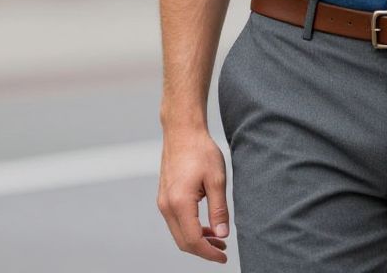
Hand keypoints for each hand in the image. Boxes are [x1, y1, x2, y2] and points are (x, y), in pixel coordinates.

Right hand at [157, 126, 231, 262]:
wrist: (182, 131)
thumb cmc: (201, 150)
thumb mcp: (216, 179)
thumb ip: (219, 209)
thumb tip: (222, 234)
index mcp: (179, 203)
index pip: (193, 241)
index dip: (209, 253)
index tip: (224, 256)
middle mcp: (167, 206)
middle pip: (183, 241)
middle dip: (203, 250)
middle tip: (223, 249)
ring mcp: (163, 202)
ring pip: (178, 233)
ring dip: (197, 239)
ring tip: (217, 237)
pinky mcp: (164, 197)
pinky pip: (176, 221)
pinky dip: (190, 228)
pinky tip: (205, 225)